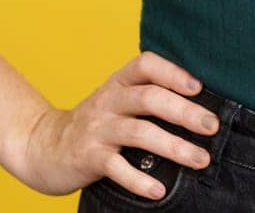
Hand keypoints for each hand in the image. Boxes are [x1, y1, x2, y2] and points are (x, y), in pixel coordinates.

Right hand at [7, 51, 221, 198]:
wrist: (43, 147)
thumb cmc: (96, 123)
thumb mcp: (117, 101)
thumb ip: (148, 96)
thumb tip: (201, 107)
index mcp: (118, 83)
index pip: (146, 65)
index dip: (173, 72)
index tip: (199, 88)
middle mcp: (108, 101)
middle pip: (149, 98)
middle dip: (185, 112)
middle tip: (212, 126)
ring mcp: (97, 129)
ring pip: (139, 133)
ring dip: (174, 147)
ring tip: (201, 159)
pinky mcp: (88, 157)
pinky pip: (117, 168)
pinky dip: (139, 179)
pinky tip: (159, 190)